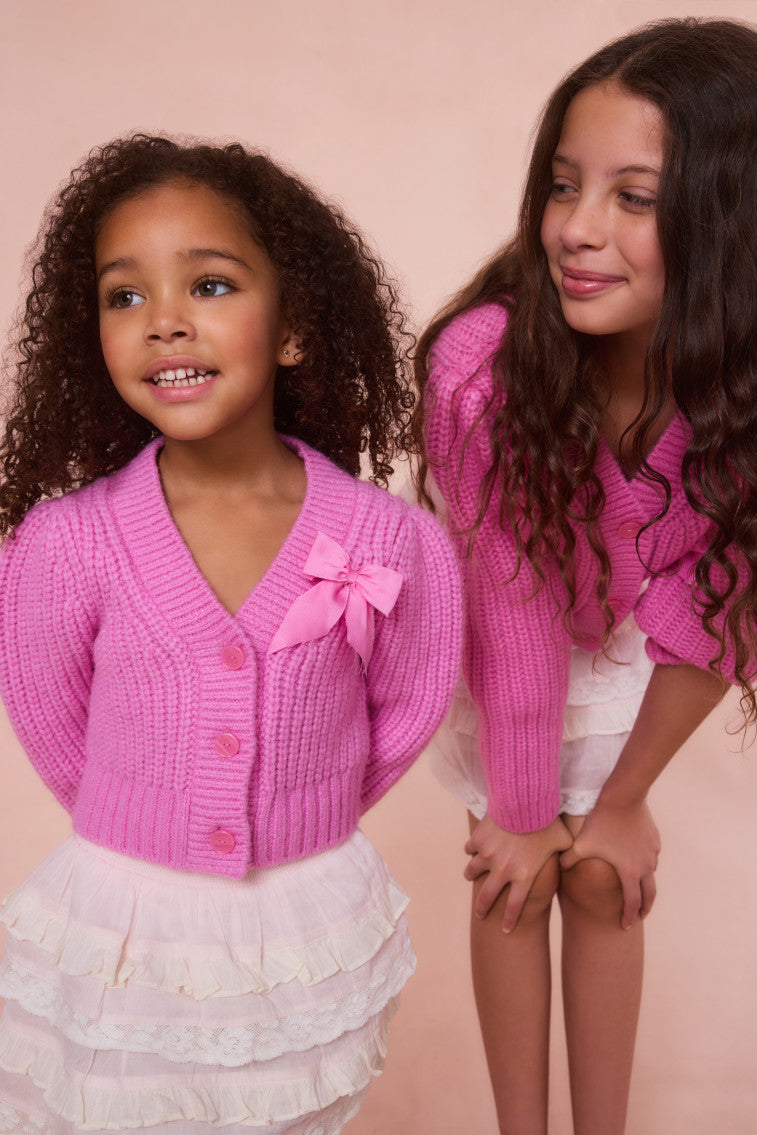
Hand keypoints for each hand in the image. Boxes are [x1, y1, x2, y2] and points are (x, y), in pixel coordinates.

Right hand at [464, 812, 572, 931]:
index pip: (514, 906)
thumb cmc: (548, 821)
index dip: (509, 921)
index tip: (505, 929)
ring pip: (473, 872)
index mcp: (524, 876)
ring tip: (470, 876)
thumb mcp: (564, 841)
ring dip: (471, 875)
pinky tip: (472, 849)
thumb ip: (567, 855)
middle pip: (487, 897)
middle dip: (483, 908)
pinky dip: (471, 850)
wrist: (525, 801)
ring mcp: (488, 855)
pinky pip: (470, 849)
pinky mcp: (479, 839)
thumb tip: (572, 861)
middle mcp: (503, 870)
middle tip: (481, 914)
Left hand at [560, 797, 660, 928]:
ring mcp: (653, 852)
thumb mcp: (581, 844)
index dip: (628, 916)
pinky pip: (652, 855)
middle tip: (639, 916)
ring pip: (652, 873)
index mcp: (629, 872)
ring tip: (637, 887)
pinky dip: (647, 863)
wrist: (623, 797)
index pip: (631, 902)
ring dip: (645, 883)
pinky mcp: (655, 839)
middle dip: (644, 908)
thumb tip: (558, 868)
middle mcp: (646, 866)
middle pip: (650, 895)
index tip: (624, 926)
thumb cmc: (601, 822)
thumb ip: (568, 860)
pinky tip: (638, 859)